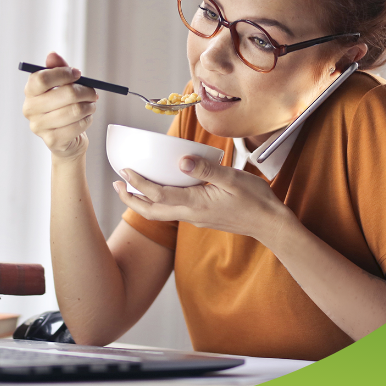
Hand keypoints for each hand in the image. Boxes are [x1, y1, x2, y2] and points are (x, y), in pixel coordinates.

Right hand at [22, 52, 98, 160]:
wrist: (65, 138)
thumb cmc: (62, 107)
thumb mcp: (60, 85)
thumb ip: (58, 69)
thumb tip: (52, 55)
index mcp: (30, 91)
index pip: (42, 78)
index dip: (63, 74)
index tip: (77, 74)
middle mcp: (30, 109)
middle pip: (64, 94)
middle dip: (85, 91)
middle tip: (93, 92)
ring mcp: (39, 126)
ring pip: (74, 110)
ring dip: (89, 106)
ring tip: (90, 105)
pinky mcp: (52, 140)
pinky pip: (78, 126)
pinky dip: (87, 120)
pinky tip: (85, 118)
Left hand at [112, 155, 294, 242]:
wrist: (271, 225)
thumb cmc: (256, 200)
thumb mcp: (233, 178)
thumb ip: (207, 169)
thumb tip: (181, 160)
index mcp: (196, 204)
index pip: (158, 195)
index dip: (138, 183)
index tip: (124, 170)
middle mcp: (191, 215)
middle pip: (151, 211)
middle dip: (130, 198)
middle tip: (115, 183)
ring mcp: (196, 219)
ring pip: (160, 214)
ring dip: (141, 202)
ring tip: (129, 188)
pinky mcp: (202, 218)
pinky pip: (173, 212)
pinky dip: (158, 203)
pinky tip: (160, 191)